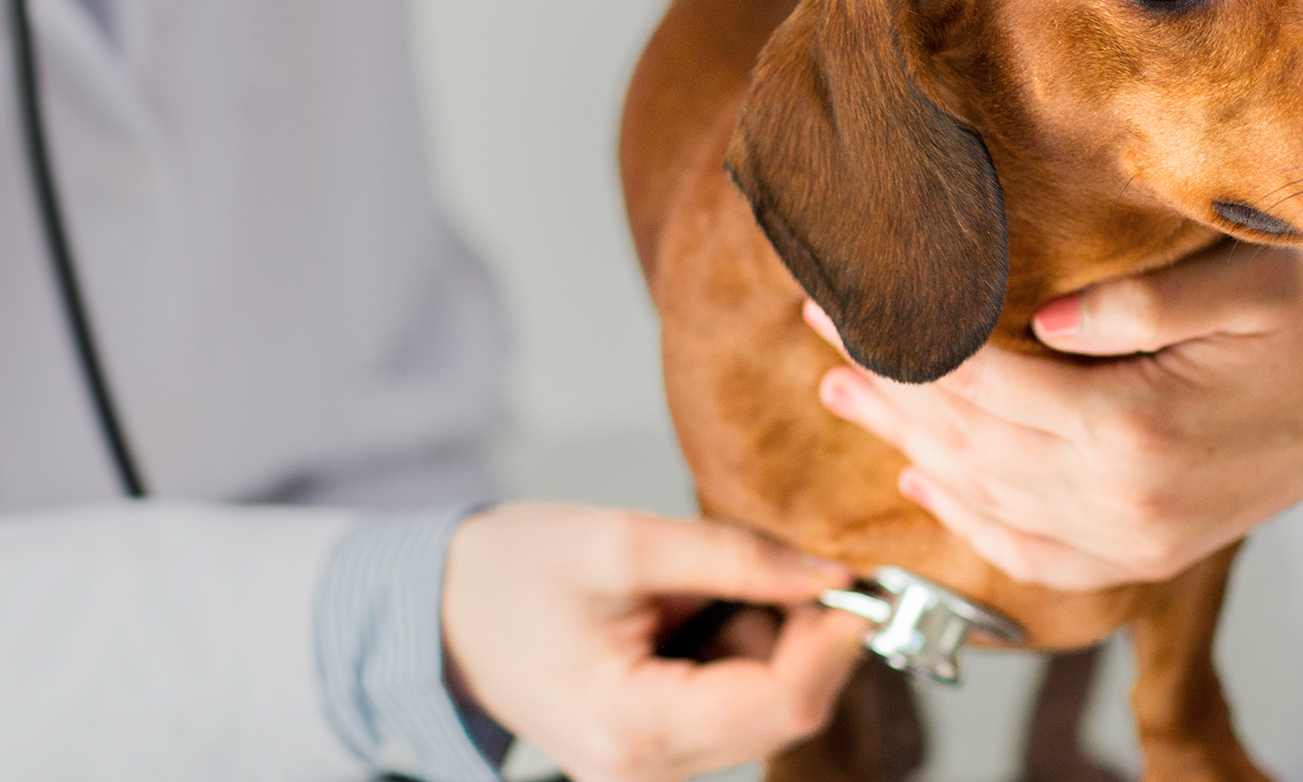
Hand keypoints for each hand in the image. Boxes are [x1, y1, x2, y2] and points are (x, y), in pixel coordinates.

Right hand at [441, 503, 868, 781]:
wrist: (441, 609)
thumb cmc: (513, 573)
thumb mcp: (625, 543)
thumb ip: (737, 558)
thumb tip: (833, 569)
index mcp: (632, 727)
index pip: (780, 702)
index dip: (836, 638)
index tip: (861, 575)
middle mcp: (646, 771)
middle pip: (783, 712)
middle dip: (805, 633)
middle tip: (786, 560)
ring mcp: (651, 770)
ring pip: (766, 707)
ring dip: (768, 639)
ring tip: (699, 586)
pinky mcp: (656, 753)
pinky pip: (736, 706)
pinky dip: (740, 652)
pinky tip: (692, 614)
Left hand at [807, 240, 1302, 591]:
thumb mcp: (1248, 276)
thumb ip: (1139, 301)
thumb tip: (1040, 322)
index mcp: (1137, 429)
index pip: (976, 384)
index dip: (898, 341)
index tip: (834, 296)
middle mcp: (1129, 503)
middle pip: (965, 449)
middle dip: (885, 394)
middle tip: (821, 339)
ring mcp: (1144, 541)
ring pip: (989, 507)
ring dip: (913, 453)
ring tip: (851, 400)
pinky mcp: (1159, 552)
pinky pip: (1039, 557)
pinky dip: (975, 526)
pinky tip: (933, 488)